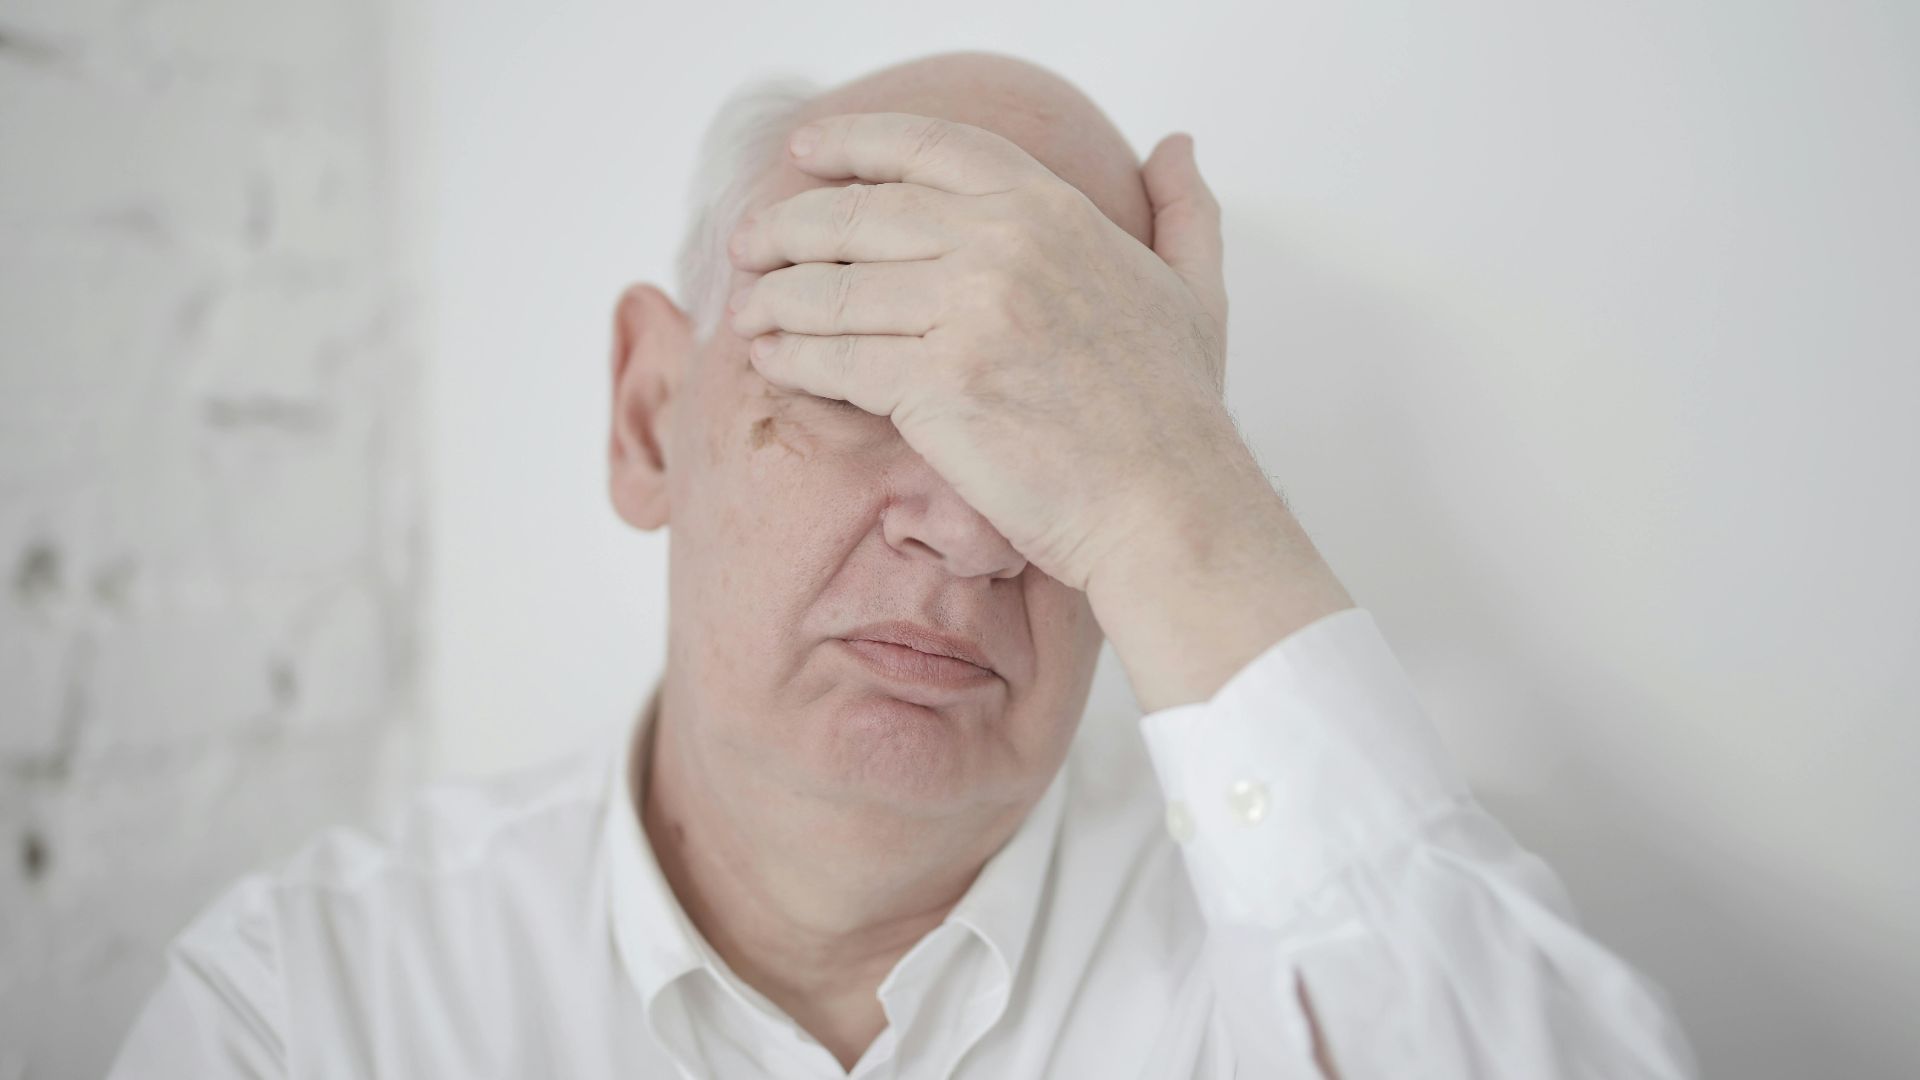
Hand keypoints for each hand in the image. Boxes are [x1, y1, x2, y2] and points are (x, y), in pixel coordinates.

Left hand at [726, 111, 1240, 591]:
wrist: (1166, 505)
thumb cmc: (1177, 411)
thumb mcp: (1195, 287)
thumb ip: (1183, 208)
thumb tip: (1176, 145)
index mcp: (1052, 209)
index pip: (928, 147)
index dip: (855, 144)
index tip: (806, 153)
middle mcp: (1003, 245)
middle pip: (861, 214)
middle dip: (790, 226)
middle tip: (750, 244)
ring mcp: (967, 313)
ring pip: (834, 288)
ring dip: (775, 297)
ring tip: (748, 308)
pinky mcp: (936, 386)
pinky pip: (837, 359)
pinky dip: (792, 357)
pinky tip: (771, 359)